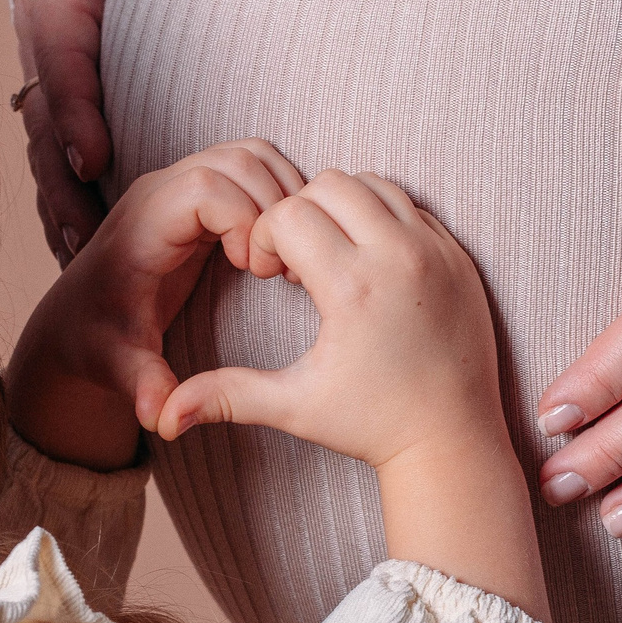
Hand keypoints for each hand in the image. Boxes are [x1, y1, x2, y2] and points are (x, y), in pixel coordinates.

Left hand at [6, 141, 304, 470]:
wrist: (77, 320)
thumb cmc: (98, 340)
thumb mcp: (116, 366)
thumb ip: (141, 384)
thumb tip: (162, 416)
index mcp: (143, 224)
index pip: (208, 186)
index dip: (244, 220)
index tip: (255, 272)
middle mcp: (162, 191)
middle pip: (241, 160)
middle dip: (277, 208)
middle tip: (282, 270)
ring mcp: (184, 184)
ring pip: (255, 156)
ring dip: (287, 198)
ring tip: (286, 258)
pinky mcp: (203, 193)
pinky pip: (257, 169)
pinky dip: (283, 196)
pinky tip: (283, 249)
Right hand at [10, 0, 142, 262]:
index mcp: (55, 12)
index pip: (64, 68)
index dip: (76, 115)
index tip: (92, 157)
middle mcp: (46, 60)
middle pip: (48, 136)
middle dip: (64, 192)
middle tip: (85, 243)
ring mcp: (50, 89)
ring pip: (50, 162)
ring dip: (63, 215)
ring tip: (81, 269)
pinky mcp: (65, 109)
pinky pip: (63, 167)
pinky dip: (70, 211)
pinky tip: (83, 260)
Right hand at [159, 172, 546, 616]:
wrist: (452, 440)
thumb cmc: (371, 424)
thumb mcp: (295, 407)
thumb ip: (226, 397)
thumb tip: (162, 420)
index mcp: (353, 289)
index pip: (287, 213)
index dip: (265, 238)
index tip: (272, 276)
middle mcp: (399, 258)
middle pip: (328, 183)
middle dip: (301, 212)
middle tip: (299, 263)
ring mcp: (437, 251)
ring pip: (372, 183)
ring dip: (341, 207)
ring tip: (332, 257)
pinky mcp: (459, 254)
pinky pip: (411, 204)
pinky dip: (381, 218)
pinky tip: (367, 262)